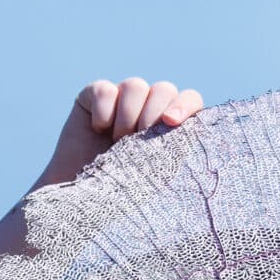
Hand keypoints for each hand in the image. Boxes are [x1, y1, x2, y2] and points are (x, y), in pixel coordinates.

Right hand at [39, 78, 202, 186]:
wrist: (85, 193)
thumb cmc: (128, 187)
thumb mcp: (160, 172)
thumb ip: (178, 148)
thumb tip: (194, 132)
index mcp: (173, 123)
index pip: (190, 99)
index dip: (184, 106)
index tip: (170, 122)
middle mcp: (151, 105)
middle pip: (164, 89)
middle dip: (152, 115)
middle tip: (138, 139)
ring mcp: (124, 98)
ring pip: (135, 86)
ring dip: (128, 115)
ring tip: (118, 141)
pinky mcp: (95, 95)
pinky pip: (105, 89)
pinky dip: (104, 110)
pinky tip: (98, 129)